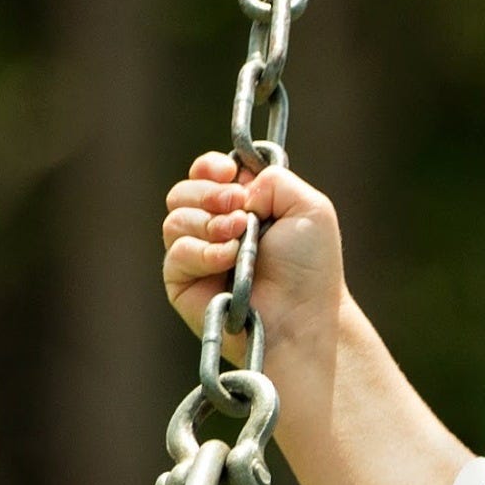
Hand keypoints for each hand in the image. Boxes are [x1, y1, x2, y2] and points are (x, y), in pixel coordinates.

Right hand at [160, 151, 353, 364]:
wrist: (300, 316)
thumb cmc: (309, 267)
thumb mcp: (309, 208)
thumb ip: (275, 179)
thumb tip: (237, 185)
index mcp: (243, 205)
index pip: (206, 173)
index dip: (210, 168)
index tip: (229, 174)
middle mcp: (215, 227)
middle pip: (183, 191)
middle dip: (210, 194)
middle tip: (241, 211)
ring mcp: (197, 254)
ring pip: (175, 219)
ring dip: (209, 223)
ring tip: (240, 237)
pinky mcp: (182, 282)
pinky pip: (177, 252)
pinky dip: (204, 251)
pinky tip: (228, 259)